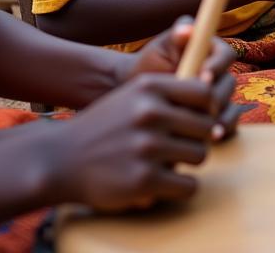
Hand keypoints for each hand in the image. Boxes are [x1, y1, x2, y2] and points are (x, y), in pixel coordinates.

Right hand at [56, 73, 221, 211]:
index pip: (204, 93)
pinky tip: (163, 182)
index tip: (198, 120)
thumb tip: (214, 101)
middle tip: (181, 145)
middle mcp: (150, 112)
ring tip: (168, 162)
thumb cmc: (105, 125)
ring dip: (188, 163)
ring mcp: (147, 146)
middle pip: (207, 126)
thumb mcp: (132, 94)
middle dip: (198, 138)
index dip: (207, 109)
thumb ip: (169, 92)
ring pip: (200, 155)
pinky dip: (181, 187)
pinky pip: (188, 185)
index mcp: (149, 86)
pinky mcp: (144, 180)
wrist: (60, 158)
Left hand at [133, 19, 237, 137]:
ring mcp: (218, 97)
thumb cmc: (147, 67)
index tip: (203, 77)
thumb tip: (186, 28)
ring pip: (231, 106)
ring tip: (210, 130)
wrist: (136, 97)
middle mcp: (219, 74)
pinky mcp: (215, 117)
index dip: (218, 66)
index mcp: (210, 51)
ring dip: (223, 118)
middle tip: (204, 108)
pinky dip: (221, 131)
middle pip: (229, 83)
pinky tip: (209, 140)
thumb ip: (174, 37)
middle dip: (218, 97)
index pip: (225, 55)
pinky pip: (227, 125)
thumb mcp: (158, 50)